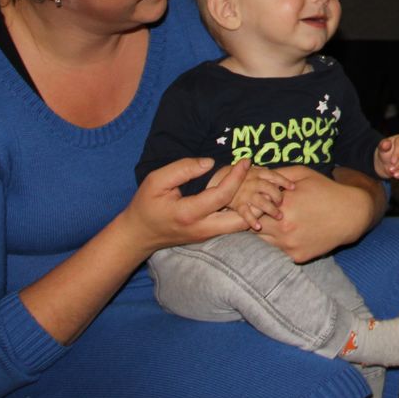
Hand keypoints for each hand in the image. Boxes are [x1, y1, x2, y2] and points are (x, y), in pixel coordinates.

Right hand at [122, 157, 252, 252]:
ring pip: (239, 226)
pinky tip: (246, 196)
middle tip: (260, 178)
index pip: (222, 195)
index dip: (237, 176)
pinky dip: (244, 213)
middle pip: (240, 220)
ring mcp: (206, 235)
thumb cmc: (145, 205)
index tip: (246, 161)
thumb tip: (211, 163)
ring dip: (253, 209)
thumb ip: (183, 169)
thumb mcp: (156, 181)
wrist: (138, 234)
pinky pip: (232, 226)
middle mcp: (202, 228)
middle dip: (255, 200)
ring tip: (257, 186)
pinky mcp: (208, 236)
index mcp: (188, 213)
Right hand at [227, 161, 297, 230]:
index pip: (274, 176)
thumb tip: (286, 177)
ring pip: (261, 201)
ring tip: (279, 216)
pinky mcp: (237, 204)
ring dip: (271, 209)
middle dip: (278, 196)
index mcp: (258, 173)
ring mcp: (245, 193)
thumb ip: (268, 174)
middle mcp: (253, 182)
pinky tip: (258, 226)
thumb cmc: (244, 177)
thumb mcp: (255, 171)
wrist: (220, 180)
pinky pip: (246, 213)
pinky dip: (251, 220)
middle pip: (269, 188)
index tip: (293, 187)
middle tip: (282, 204)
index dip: (284, 181)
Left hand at [257, 168, 378, 262]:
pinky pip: (278, 251)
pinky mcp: (297, 257)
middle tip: (257, 214)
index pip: (251, 208)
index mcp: (283, 205)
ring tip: (272, 223)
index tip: (251, 201)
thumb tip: (255, 175)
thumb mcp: (302, 174)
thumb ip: (276, 175)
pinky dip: (278, 243)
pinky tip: (287, 233)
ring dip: (264, 232)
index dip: (250, 204)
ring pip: (262, 241)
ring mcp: (290, 245)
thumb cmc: (326, 190)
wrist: (351, 214)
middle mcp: (284, 228)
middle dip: (254, 219)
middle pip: (253, 226)